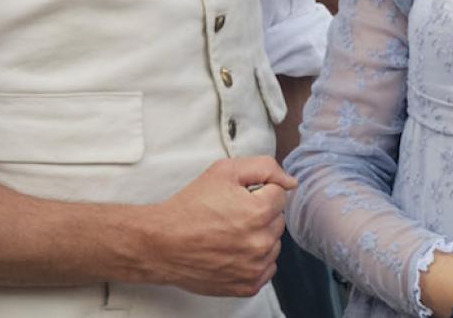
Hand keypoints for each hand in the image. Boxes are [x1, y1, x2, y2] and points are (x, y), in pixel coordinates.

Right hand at [138, 156, 295, 296]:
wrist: (162, 244)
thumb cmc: (189, 208)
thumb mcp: (224, 171)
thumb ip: (263, 168)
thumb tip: (289, 182)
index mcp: (258, 212)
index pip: (279, 195)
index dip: (258, 191)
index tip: (239, 197)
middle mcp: (260, 242)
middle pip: (278, 220)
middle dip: (260, 213)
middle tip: (231, 214)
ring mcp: (255, 266)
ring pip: (274, 244)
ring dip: (259, 237)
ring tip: (230, 233)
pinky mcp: (248, 285)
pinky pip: (267, 268)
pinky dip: (254, 259)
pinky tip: (232, 251)